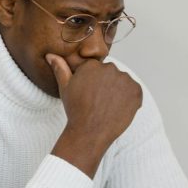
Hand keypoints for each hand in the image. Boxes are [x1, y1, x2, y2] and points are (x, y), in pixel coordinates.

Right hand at [47, 54, 142, 177]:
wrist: (90, 132)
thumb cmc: (76, 110)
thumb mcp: (65, 87)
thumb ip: (60, 68)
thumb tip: (50, 55)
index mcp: (92, 65)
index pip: (98, 70)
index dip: (94, 84)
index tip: (91, 95)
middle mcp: (110, 68)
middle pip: (111, 74)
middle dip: (107, 85)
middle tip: (99, 102)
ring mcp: (124, 80)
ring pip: (123, 82)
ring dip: (119, 92)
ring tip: (108, 106)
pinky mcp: (136, 91)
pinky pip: (135, 92)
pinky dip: (130, 100)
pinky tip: (119, 109)